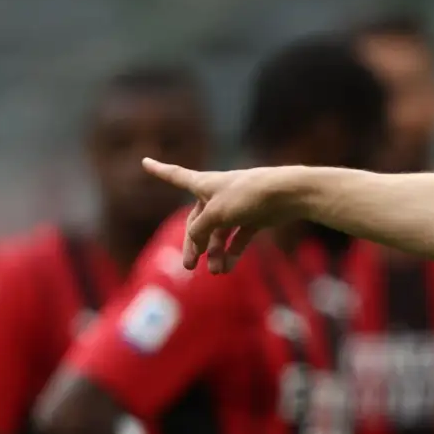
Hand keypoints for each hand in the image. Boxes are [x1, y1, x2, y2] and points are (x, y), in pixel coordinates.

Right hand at [141, 159, 302, 274]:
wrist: (288, 194)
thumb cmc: (248, 196)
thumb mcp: (215, 214)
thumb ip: (199, 229)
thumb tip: (195, 242)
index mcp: (204, 184)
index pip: (176, 176)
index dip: (160, 170)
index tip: (145, 161)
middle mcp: (218, 193)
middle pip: (198, 220)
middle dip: (194, 243)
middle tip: (188, 265)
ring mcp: (237, 205)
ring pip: (219, 232)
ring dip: (215, 252)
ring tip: (216, 272)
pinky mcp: (255, 217)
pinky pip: (238, 236)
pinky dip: (233, 251)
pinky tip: (228, 267)